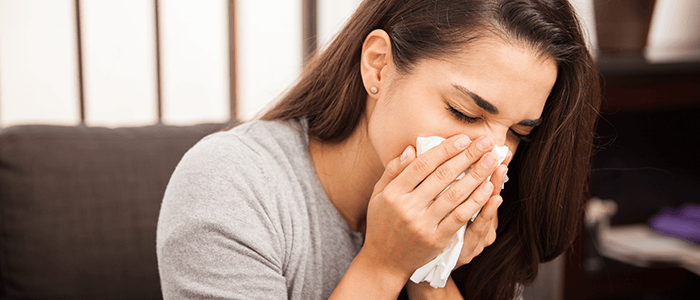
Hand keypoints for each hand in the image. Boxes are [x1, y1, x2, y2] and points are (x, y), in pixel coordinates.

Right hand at [358, 135, 501, 279]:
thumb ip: (394, 170)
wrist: (383, 262)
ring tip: (492, 160)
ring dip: (477, 175)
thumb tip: (411, 148)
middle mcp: (407, 207)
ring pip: (455, 194)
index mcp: (393, 193)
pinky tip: (488, 188)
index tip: (464, 138)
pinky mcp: (436, 239)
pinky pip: (460, 217)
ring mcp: (422, 224)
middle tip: (486, 143)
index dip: (445, 149)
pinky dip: (476, 201)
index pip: (423, 164)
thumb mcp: (379, 195)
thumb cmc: (382, 223)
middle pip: (442, 176)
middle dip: (467, 156)